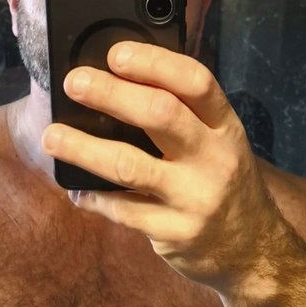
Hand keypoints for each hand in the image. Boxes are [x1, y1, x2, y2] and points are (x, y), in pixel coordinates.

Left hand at [41, 41, 273, 293]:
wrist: (253, 252)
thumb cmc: (223, 186)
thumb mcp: (221, 145)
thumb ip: (185, 118)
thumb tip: (119, 84)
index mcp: (225, 128)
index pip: (195, 82)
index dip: (153, 63)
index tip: (115, 54)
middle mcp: (214, 159)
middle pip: (160, 115)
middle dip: (110, 94)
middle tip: (75, 83)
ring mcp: (195, 199)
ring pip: (130, 166)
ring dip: (84, 149)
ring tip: (52, 137)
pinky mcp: (175, 233)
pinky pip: (123, 211)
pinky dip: (94, 197)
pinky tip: (77, 190)